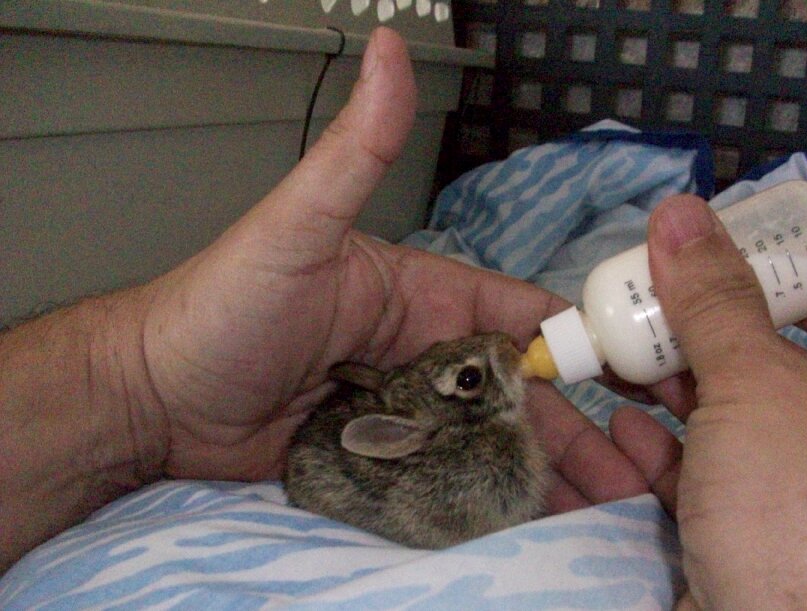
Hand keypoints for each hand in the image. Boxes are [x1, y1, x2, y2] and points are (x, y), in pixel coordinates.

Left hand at [121, 28, 643, 509]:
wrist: (151, 398)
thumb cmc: (220, 306)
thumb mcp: (295, 225)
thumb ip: (355, 150)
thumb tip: (389, 48)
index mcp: (421, 296)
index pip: (516, 317)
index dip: (574, 346)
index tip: (632, 384)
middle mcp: (420, 354)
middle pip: (514, 394)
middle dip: (571, 432)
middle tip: (625, 477)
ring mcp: (401, 413)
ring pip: (485, 443)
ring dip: (537, 474)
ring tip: (594, 512)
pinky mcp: (378, 460)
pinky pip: (443, 480)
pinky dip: (484, 500)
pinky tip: (526, 527)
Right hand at [610, 196, 806, 607]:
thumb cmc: (804, 501)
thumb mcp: (758, 383)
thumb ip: (714, 298)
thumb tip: (680, 208)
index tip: (737, 265)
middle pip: (789, 373)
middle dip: (711, 338)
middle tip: (652, 304)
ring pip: (741, 431)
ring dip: (676, 392)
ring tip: (618, 354)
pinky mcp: (761, 553)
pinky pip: (714, 486)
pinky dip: (668, 453)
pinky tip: (622, 425)